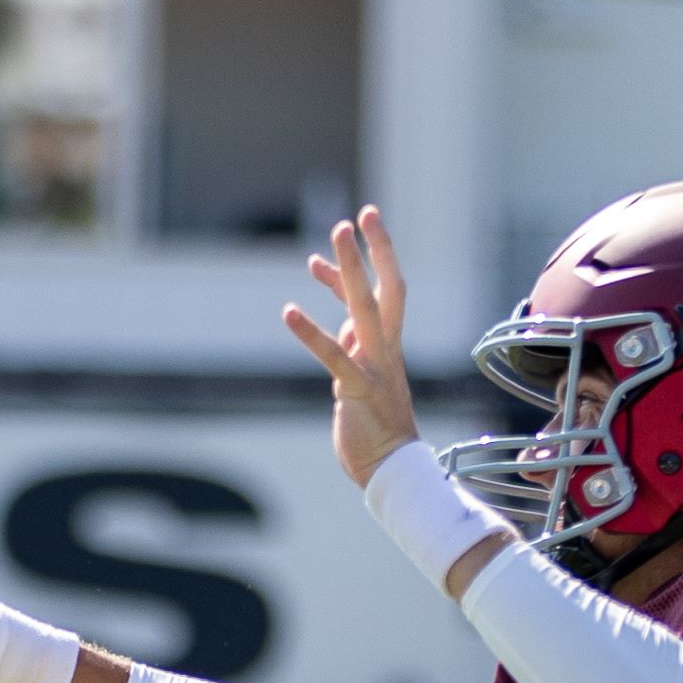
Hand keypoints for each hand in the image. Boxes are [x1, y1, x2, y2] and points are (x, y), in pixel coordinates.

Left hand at [276, 207, 420, 484]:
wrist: (392, 469)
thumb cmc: (375, 425)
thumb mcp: (363, 377)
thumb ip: (356, 347)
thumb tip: (346, 324)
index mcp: (388, 346)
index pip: (383, 292)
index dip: (368, 259)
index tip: (353, 228)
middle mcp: (386, 350)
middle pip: (387, 288)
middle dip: (374, 250)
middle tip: (362, 213)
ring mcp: (376, 368)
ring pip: (366, 308)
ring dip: (350, 270)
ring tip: (334, 237)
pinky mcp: (358, 391)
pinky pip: (335, 357)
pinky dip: (312, 332)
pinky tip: (289, 311)